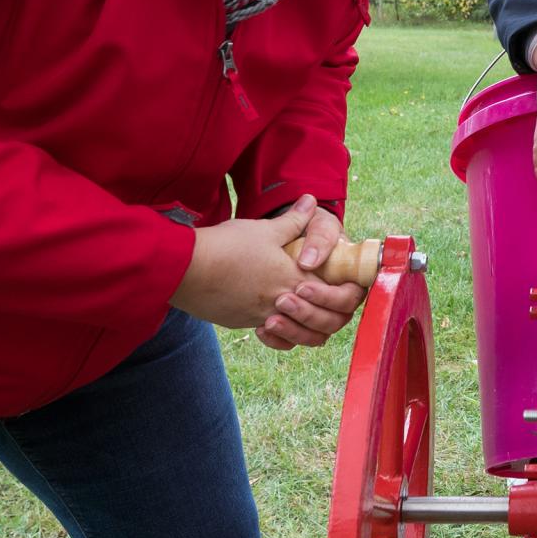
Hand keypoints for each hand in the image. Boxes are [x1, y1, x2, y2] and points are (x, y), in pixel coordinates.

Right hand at [172, 196, 357, 347]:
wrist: (185, 269)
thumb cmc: (226, 246)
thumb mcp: (264, 229)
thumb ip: (293, 221)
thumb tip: (311, 201)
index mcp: (294, 279)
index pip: (338, 298)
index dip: (350, 295)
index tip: (351, 287)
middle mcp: (283, 304)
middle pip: (325, 325)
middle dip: (335, 316)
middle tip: (334, 302)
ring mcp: (262, 317)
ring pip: (301, 337)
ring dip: (310, 329)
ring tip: (309, 314)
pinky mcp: (243, 321)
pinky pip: (273, 336)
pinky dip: (282, 333)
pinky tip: (278, 320)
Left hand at [259, 204, 363, 351]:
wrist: (281, 238)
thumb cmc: (306, 228)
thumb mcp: (316, 224)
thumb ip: (319, 236)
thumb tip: (310, 260)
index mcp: (346, 277)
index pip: (351, 297)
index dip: (330, 298)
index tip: (302, 286)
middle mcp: (334, 300)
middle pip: (334, 321)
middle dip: (308, 314)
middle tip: (281, 300)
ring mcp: (315, 313)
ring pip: (314, 337)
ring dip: (294, 331)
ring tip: (269, 320)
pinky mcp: (295, 324)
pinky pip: (292, 343)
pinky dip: (277, 341)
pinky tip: (261, 329)